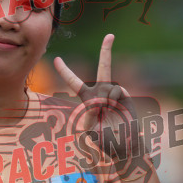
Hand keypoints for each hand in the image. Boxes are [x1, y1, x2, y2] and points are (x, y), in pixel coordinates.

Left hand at [53, 35, 143, 171]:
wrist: (126, 146)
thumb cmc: (106, 141)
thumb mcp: (90, 131)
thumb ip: (89, 115)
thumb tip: (98, 100)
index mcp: (89, 100)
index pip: (75, 83)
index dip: (65, 71)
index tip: (56, 59)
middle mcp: (103, 93)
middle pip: (103, 69)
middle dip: (107, 52)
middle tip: (111, 35)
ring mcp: (116, 95)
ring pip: (106, 85)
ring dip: (104, 98)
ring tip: (106, 110)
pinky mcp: (126, 98)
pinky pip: (116, 90)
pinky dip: (112, 99)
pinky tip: (114, 107)